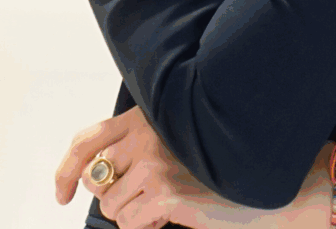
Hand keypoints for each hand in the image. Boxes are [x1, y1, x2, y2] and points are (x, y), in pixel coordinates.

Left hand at [55, 108, 335, 227]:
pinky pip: (129, 222)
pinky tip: (175, 217)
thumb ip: (145, 153)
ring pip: (111, 207)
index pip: (88, 140)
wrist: (275, 187)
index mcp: (150, 118)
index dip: (64, 171)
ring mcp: (155, 161)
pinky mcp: (163, 191)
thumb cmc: (232, 171)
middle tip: (144, 206)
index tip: (60, 194)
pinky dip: (147, 227)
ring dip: (135, 217)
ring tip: (169, 210)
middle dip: (115, 200)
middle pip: (96, 180)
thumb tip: (103, 183)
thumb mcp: (183, 151)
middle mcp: (148, 133)